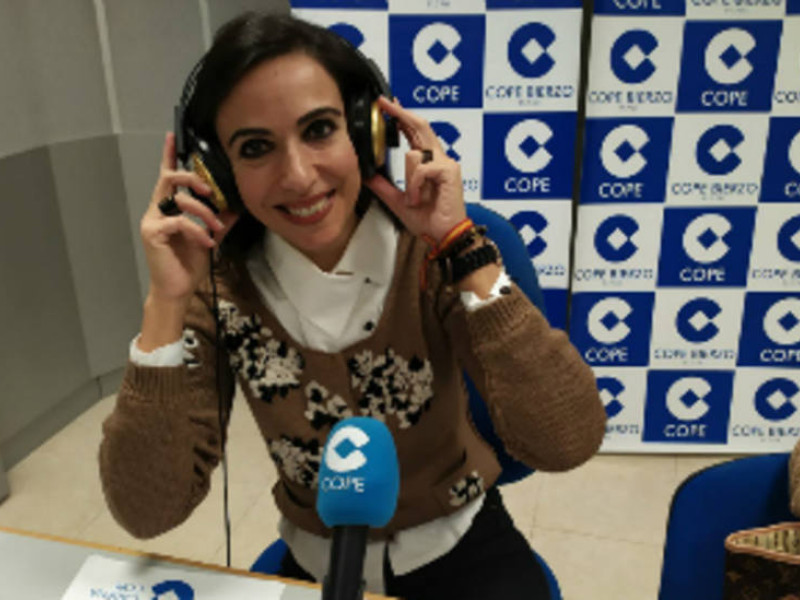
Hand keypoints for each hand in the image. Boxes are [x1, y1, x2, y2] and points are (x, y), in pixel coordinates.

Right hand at [140, 132, 238, 305]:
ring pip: (178, 199)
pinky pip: (178, 222)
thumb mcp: (209, 237)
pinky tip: (207, 243)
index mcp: (169, 207)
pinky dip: (197, 230)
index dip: (169, 155)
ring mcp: (152, 220)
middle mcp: (157, 209)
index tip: (172, 136)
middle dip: (192, 177)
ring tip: (216, 227)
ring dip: (204, 211)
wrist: (177, 289)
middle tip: (209, 189)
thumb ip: (220, 220)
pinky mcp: (152, 233)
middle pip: (170, 178)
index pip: (167, 176)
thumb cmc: (188, 263)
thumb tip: (236, 206)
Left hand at [365, 97, 466, 243]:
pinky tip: (418, 199)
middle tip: (385, 103)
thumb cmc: (430, 221)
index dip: (403, 117)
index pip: (415, 133)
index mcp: (430, 164)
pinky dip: (415, 186)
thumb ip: (384, 186)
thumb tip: (368, 175)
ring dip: (408, 180)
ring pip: (414, 154)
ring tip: (414, 199)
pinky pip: (421, 169)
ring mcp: (446, 164)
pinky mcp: (449, 171)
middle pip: (421, 126)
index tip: (389, 106)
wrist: (444, 236)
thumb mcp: (398, 201)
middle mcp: (440, 159)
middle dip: (402, 113)